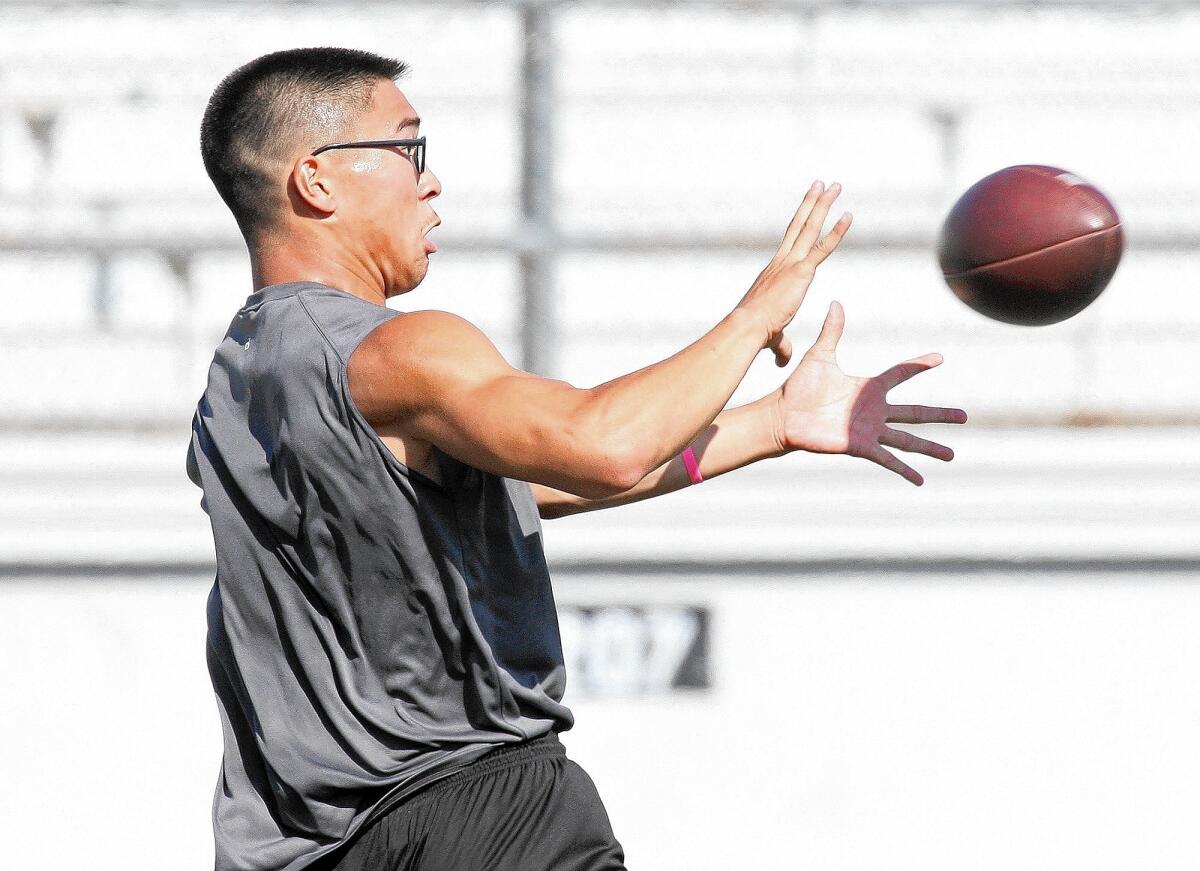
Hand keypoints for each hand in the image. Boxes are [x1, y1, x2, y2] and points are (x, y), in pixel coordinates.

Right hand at [736, 181, 852, 366]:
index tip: (808, 208)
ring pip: (809, 227)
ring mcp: (791, 264)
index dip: (799, 223)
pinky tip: (849, 216)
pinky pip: (823, 247)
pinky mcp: (801, 271)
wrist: (746, 328)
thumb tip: (784, 359)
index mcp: (774, 272)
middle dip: (812, 203)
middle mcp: (781, 261)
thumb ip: (781, 345)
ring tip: (834, 185)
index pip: (790, 242)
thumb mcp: (772, 337)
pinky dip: (837, 231)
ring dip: (823, 205)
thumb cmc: (755, 334)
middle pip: (798, 225)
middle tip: (822, 184)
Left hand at [773, 302, 967, 485]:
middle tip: (964, 416)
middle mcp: (873, 410)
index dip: (919, 365)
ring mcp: (869, 430)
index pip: (901, 374)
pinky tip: (920, 480)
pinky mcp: (859, 446)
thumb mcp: (820, 356)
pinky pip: (886, 459)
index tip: (940, 358)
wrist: (783, 416)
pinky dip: (903, 470)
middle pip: (915, 412)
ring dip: (930, 447)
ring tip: (951, 455)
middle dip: (940, 415)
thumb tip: (835, 302)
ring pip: (907, 439)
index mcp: (868, 388)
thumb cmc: (798, 388)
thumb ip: (833, 331)